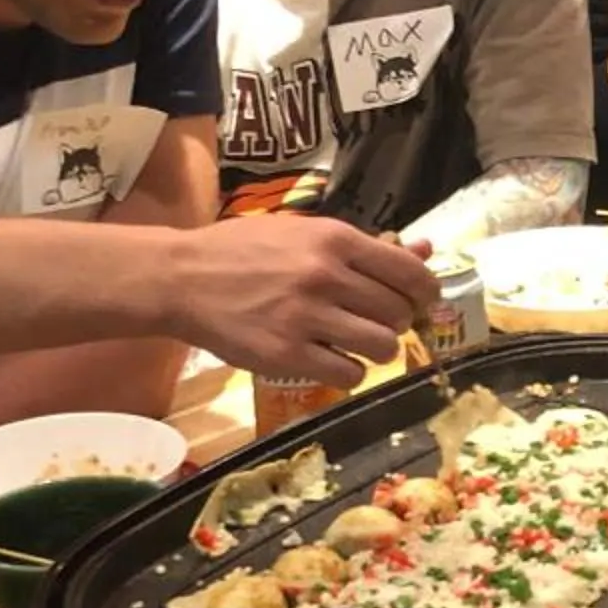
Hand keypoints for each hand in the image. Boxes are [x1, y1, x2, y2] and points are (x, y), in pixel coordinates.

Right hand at [177, 212, 440, 383]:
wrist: (182, 278)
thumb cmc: (244, 250)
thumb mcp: (304, 233)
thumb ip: (365, 246)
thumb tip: (424, 250)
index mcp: (335, 240)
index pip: (410, 273)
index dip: (424, 293)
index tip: (419, 302)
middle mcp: (326, 276)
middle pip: (398, 314)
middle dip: (395, 322)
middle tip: (374, 321)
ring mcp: (306, 318)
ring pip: (382, 348)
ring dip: (376, 350)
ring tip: (355, 343)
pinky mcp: (287, 356)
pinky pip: (349, 375)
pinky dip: (349, 372)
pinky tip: (332, 360)